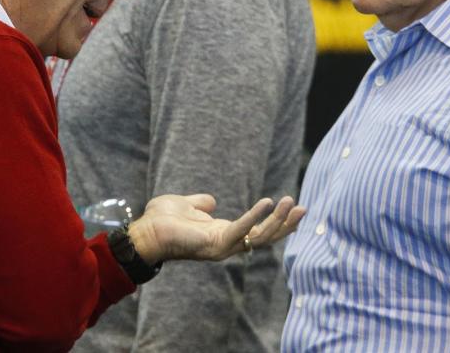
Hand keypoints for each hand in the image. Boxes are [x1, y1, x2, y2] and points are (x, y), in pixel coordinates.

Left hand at [127, 194, 304, 263]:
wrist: (145, 231)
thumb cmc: (162, 220)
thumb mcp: (187, 205)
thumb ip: (201, 203)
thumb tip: (211, 201)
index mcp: (223, 235)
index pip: (257, 232)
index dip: (276, 222)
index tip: (293, 207)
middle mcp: (227, 244)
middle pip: (265, 238)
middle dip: (285, 224)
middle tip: (303, 208)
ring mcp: (222, 247)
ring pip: (259, 237)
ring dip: (278, 221)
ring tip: (292, 203)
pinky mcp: (215, 244)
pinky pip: (241, 230)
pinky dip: (255, 217)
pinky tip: (269, 203)